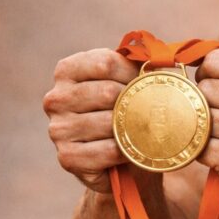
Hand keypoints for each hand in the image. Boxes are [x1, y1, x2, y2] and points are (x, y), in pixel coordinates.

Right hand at [43, 48, 141, 193]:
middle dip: (135, 101)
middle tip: (147, 110)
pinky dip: (128, 151)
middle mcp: (56, 98)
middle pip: (108, 92)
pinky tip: (132, 150)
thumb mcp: (127, 80)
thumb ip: (138, 64)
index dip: (133, 73)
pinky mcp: (68, 157)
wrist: (119, 159)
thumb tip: (163, 58)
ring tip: (141, 129)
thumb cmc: (125, 111)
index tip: (145, 82)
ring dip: (133, 128)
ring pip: (110, 123)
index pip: (105, 63)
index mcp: (66, 71)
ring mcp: (58, 129)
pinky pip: (110, 150)